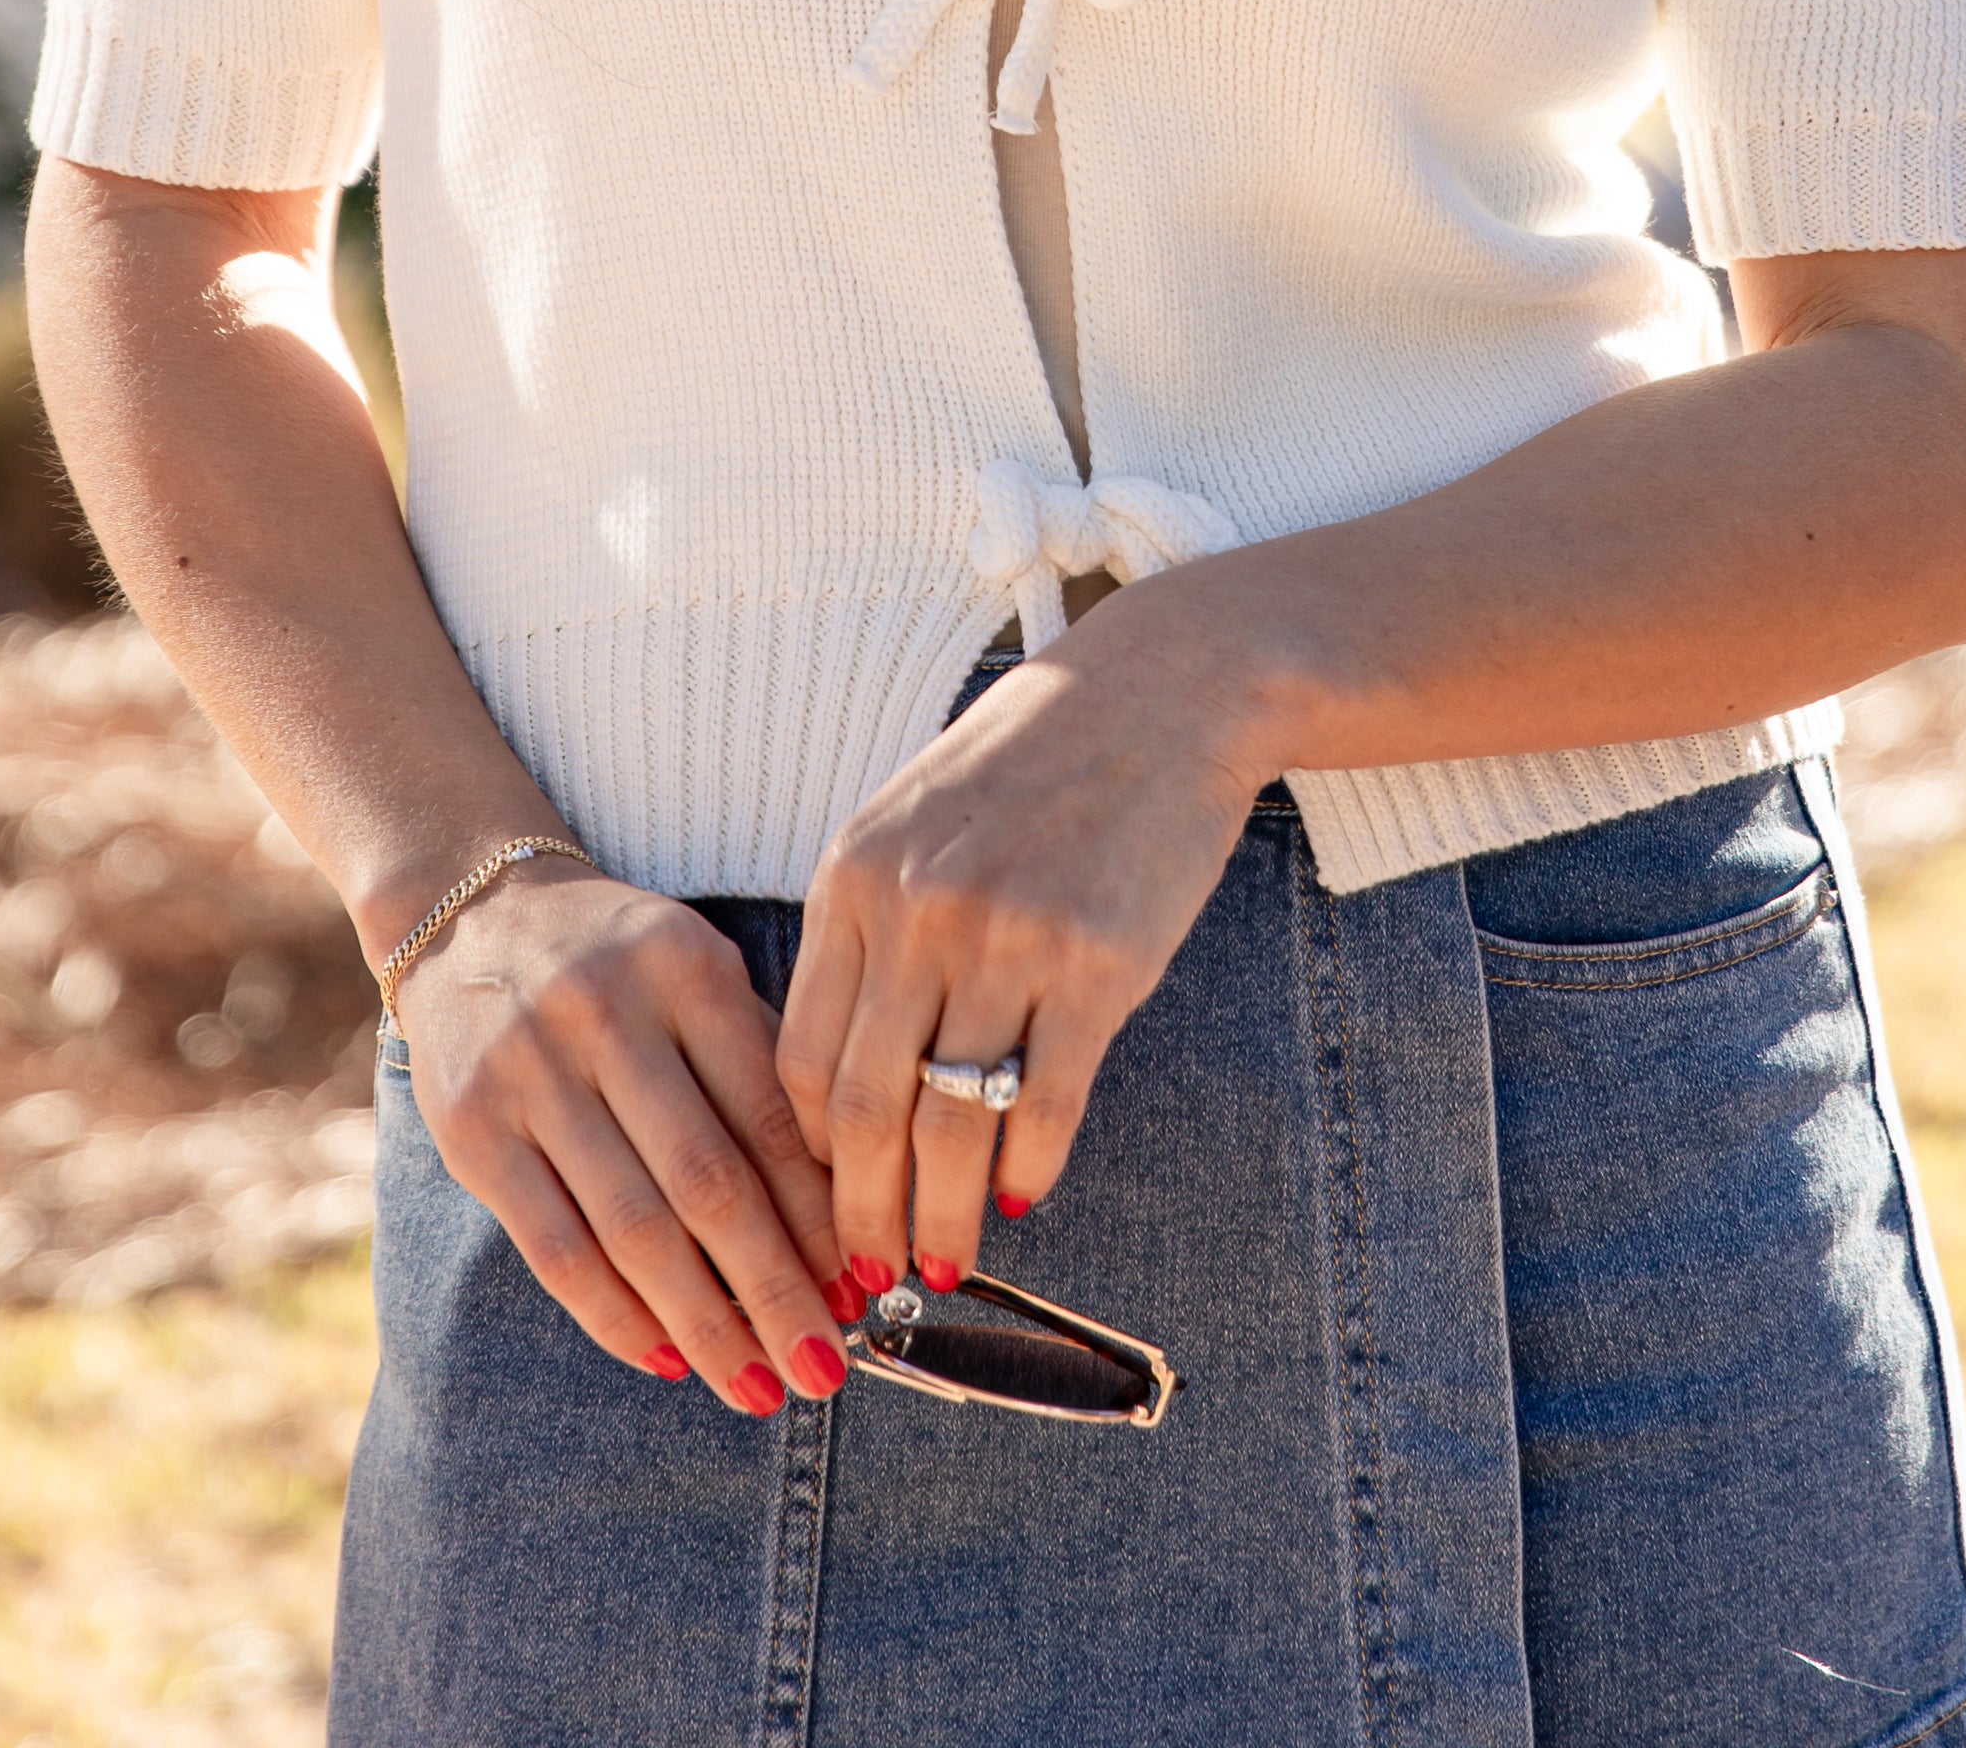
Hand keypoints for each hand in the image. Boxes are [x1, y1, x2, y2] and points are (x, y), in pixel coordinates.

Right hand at [396, 863, 861, 1414]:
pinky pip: (554, 1247)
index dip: (821, 1215)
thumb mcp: (699, 972)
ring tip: (758, 1384)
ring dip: (705, 1323)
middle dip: (776, 1290)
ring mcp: (531, 1073)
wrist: (473, 912)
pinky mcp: (472, 1130)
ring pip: (633, 1230)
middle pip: (708, 1184)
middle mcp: (607, 1015)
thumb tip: (839, 1213)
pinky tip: (667, 1358)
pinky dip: (615, 1315)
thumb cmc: (620, 959)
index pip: (770, 1114)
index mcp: (687, 969)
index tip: (862, 1287)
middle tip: (826, 1366)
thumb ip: (761, 1068)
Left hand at [776, 593, 1261, 1293]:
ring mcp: (1010, 937)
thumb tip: (848, 1088)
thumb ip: (873, 931)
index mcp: (856, 875)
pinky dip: (1029, 1167)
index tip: (821, 1206)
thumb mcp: (915, 818)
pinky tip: (1022, 1197)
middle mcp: (920, 909)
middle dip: (862, 1213)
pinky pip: (1048, 1101)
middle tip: (870, 1275)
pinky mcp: (1099, 962)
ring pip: (952, 1124)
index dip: (808, 1154)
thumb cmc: (1033, 760)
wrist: (1165, 689)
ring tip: (943, 1262)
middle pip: (865, 1109)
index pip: (800, 1056)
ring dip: (942, 1215)